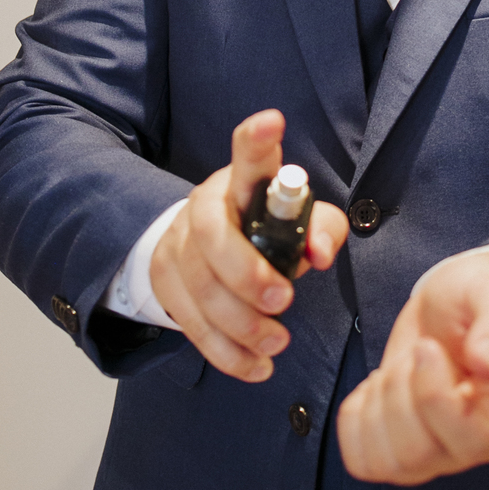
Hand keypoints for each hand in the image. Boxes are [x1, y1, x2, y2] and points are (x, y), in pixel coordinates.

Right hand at [149, 109, 348, 382]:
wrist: (203, 247)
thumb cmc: (265, 230)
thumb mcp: (300, 223)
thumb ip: (322, 230)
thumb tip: (319, 256)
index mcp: (244, 184)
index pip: (249, 157)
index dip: (257, 141)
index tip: (272, 122)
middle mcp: (206, 206)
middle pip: (212, 234)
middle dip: (246, 273)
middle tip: (283, 302)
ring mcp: (179, 245)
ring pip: (199, 287)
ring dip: (240, 324)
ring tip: (277, 343)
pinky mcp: (166, 284)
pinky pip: (192, 325)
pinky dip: (226, 353)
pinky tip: (257, 367)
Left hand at [337, 252, 488, 484]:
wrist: (456, 301)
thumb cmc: (483, 296)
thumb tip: (487, 365)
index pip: (471, 437)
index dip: (433, 394)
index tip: (426, 346)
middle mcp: (475, 443)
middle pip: (420, 454)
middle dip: (400, 391)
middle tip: (417, 349)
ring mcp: (437, 452)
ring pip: (388, 463)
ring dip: (377, 405)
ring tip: (399, 367)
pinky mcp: (400, 447)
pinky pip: (363, 460)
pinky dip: (355, 420)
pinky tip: (377, 386)